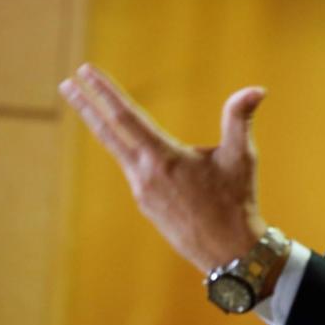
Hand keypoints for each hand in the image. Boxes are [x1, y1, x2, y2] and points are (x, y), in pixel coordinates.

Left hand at [59, 64, 267, 272]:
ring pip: (117, 150)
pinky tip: (132, 147)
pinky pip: (132, 168)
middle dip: (86, 105)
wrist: (228, 252)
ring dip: (102, 126)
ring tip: (90, 108)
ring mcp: (142, 191)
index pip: (126, 117)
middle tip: (66, 83)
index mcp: (163, 158)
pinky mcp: (146, 203)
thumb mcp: (241, 157)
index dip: (105, 92)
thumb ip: (240, 119)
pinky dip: (124, 149)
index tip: (85, 72)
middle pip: (108, 132)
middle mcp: (145, 174)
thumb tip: (258, 90)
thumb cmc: (237, 201)